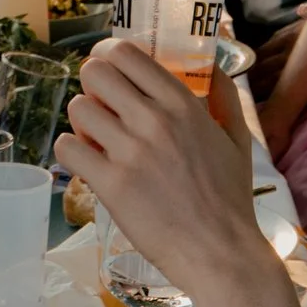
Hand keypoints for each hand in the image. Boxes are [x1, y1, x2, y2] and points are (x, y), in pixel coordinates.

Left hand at [62, 40, 262, 299]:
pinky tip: (88, 162)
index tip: (109, 68)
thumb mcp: (238, 139)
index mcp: (183, 105)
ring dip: (82, 121)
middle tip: (101, 104)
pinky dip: (71, 151)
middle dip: (92, 85)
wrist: (220, 253)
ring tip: (96, 138)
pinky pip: (67, 148)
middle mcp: (154, 120)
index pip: (127, 54)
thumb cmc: (231, 199)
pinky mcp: (110, 184)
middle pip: (95, 73)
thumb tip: (214, 65)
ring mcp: (130, 152)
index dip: (109, 56)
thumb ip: (225, 97)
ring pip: (78, 108)